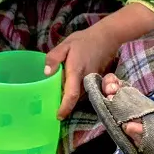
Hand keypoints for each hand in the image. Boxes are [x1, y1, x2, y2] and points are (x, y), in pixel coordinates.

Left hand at [44, 4, 153, 119]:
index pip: (71, 94)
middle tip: (52, 108)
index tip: (58, 116)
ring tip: (58, 99)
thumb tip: (46, 73)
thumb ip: (54, 58)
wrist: (107, 37)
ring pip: (81, 95)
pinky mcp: (97, 79)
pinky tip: (69, 88)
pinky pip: (86, 90)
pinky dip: (77, 92)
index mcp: (76, 71)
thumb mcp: (65, 45)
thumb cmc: (84, 40)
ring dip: (71, 98)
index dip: (65, 107)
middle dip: (65, 105)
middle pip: (76, 98)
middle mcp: (86, 79)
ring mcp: (93, 80)